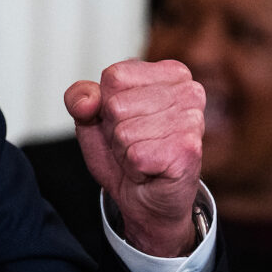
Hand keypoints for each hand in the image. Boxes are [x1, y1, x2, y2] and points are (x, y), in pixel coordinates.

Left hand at [66, 59, 203, 256]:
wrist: (145, 198)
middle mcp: (188, 92)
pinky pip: (135, 154)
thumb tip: (87, 102)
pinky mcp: (188, 150)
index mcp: (169, 73)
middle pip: (116, 104)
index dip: (105, 105)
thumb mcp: (92, 118)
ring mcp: (192, 120)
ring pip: (124, 131)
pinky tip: (151, 169)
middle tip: (134, 144)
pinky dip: (133, 167)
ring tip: (143, 156)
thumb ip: (79, 98)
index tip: (124, 120)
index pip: (114, 76)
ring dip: (124, 150)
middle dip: (114, 130)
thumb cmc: (126, 152)